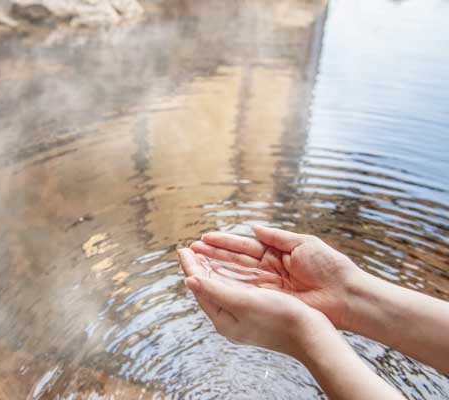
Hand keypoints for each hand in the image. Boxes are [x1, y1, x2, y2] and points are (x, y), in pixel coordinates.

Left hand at [178, 248, 334, 358]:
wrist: (311, 336)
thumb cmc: (278, 318)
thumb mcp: (242, 301)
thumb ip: (214, 290)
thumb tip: (188, 280)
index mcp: (222, 319)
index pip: (200, 288)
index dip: (191, 267)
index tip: (183, 248)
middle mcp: (230, 320)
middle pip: (208, 288)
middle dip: (198, 268)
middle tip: (189, 249)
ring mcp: (243, 318)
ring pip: (221, 289)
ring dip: (211, 270)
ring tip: (202, 255)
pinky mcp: (257, 313)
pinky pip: (234, 291)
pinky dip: (227, 276)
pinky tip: (228, 270)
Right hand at [190, 226, 362, 328]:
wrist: (348, 296)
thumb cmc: (330, 267)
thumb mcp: (304, 244)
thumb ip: (277, 237)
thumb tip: (253, 228)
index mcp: (277, 253)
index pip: (243, 246)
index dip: (223, 242)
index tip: (204, 239)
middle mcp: (269, 269)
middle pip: (235, 261)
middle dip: (213, 256)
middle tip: (191, 252)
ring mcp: (268, 286)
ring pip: (236, 277)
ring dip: (215, 271)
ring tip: (194, 265)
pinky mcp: (271, 301)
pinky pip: (245, 293)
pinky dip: (228, 287)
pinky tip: (211, 282)